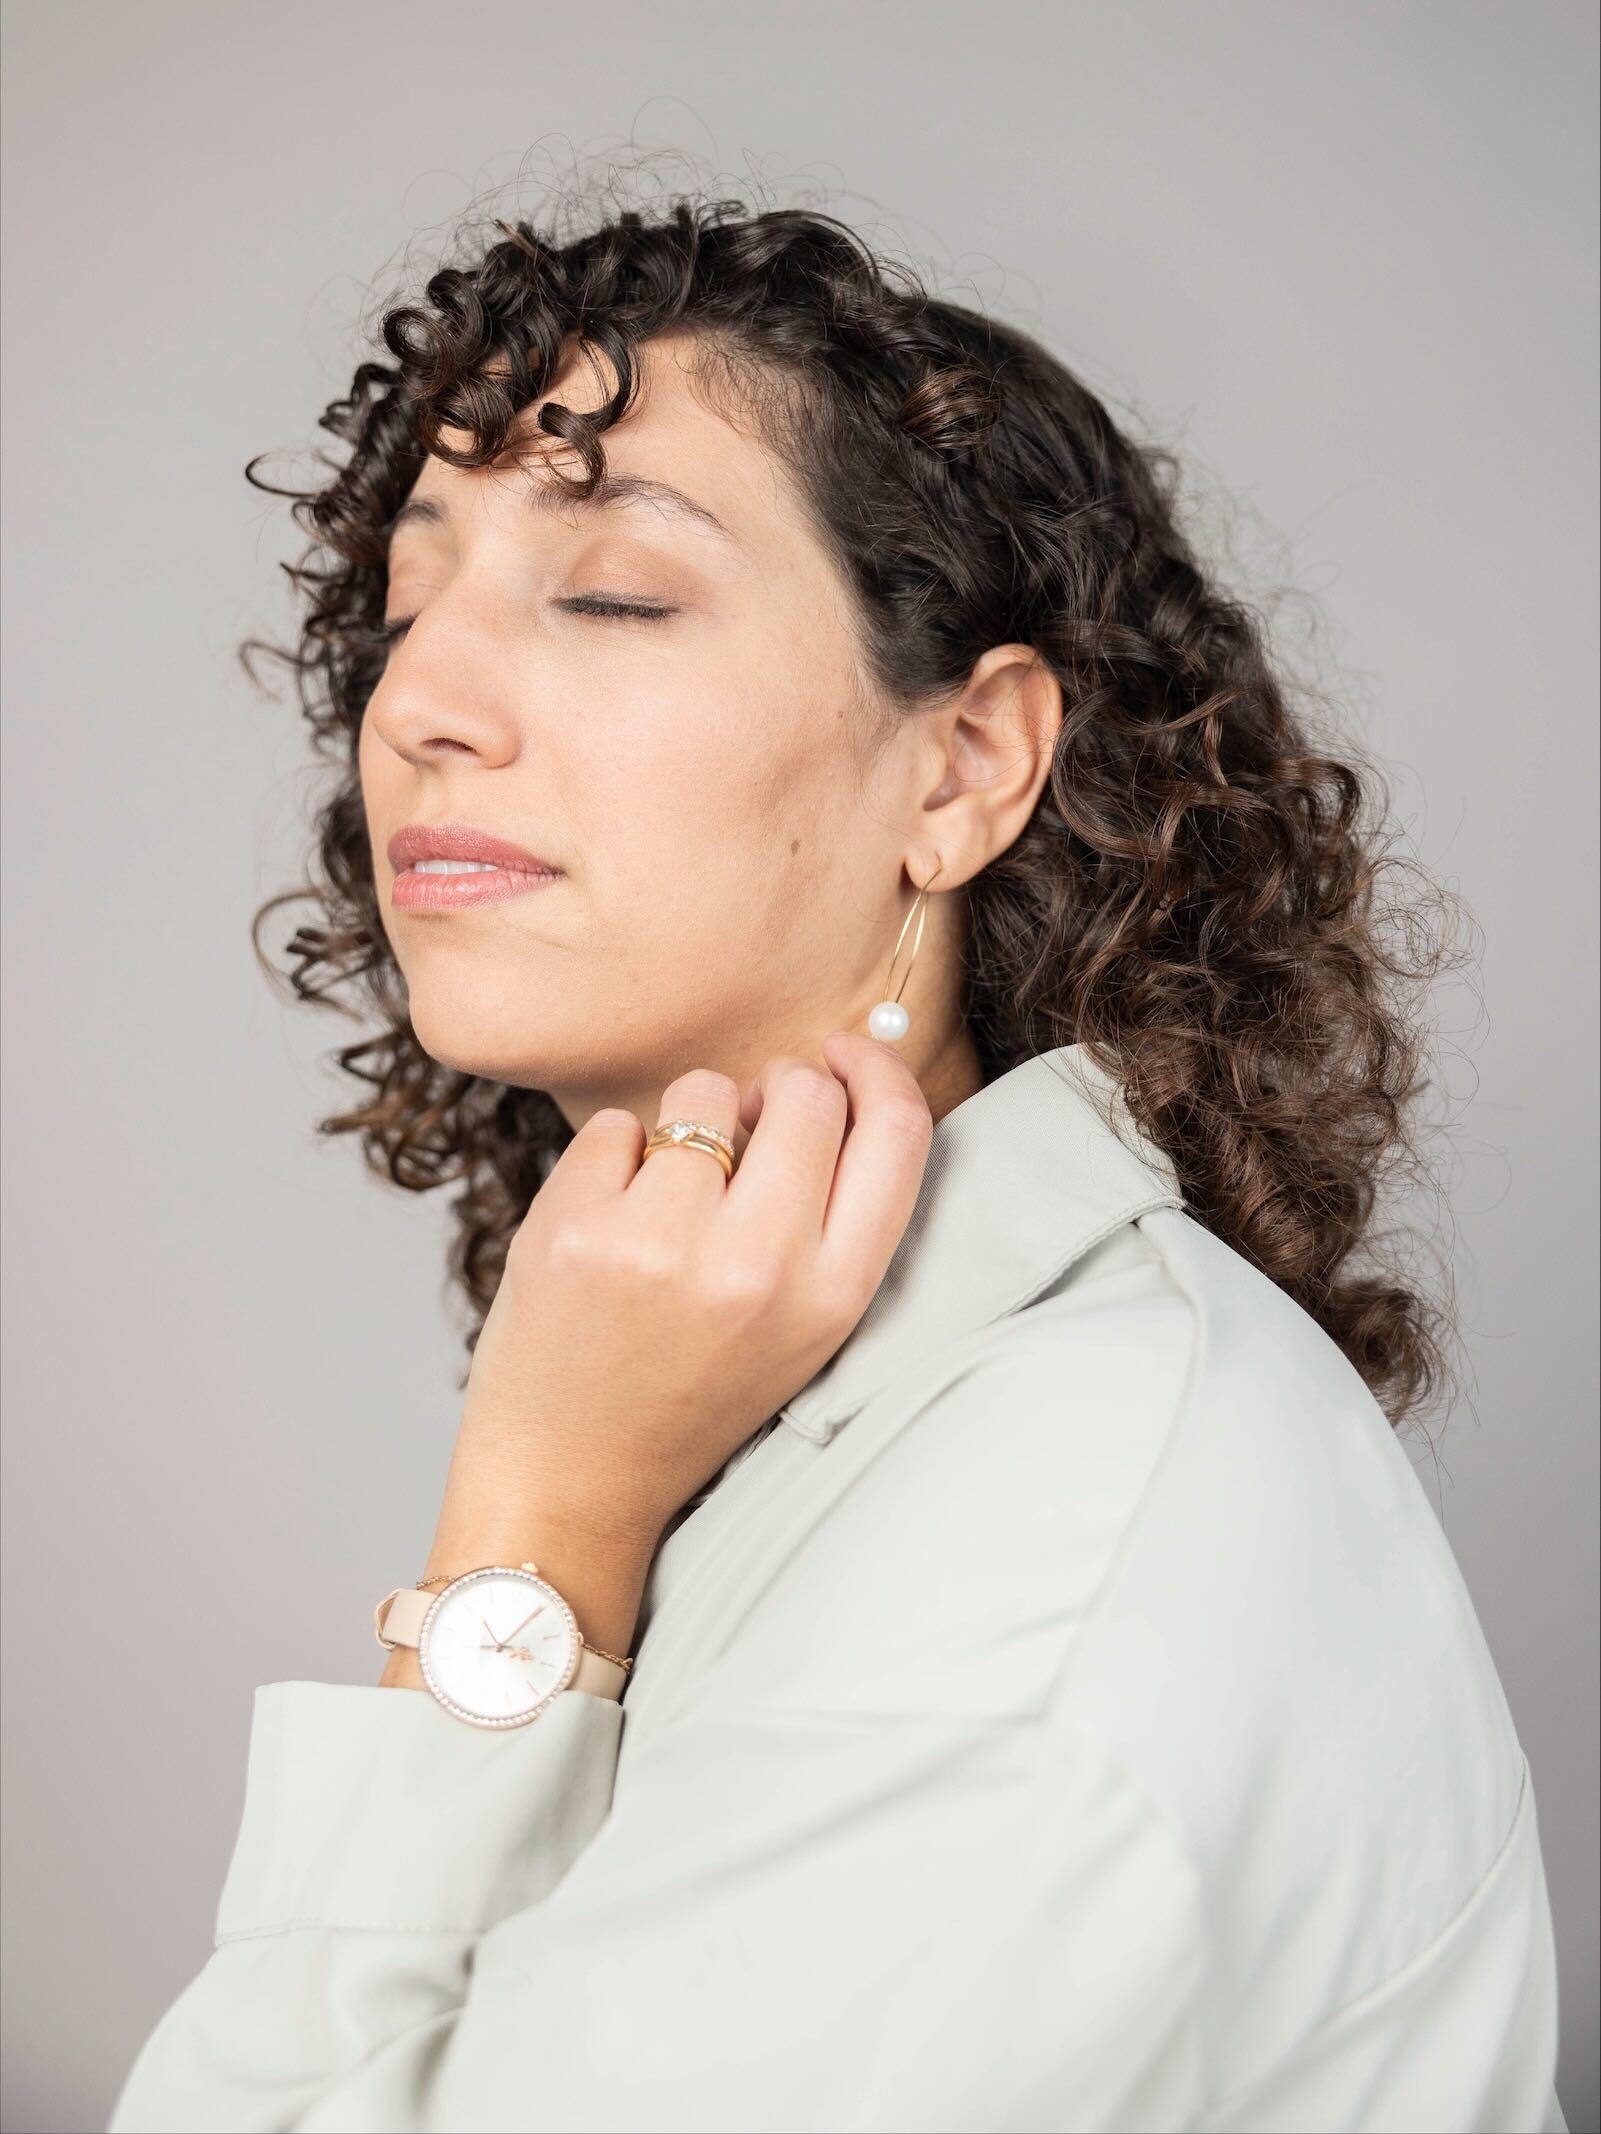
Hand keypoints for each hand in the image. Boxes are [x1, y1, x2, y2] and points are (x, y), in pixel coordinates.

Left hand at [436, 1031, 934, 1557]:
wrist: (573, 1478)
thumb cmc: (692, 1389)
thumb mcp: (804, 1325)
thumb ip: (833, 1215)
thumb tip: (827, 1073)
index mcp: (834, 1296)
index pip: (900, 1133)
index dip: (879, 1070)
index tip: (844, 1054)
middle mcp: (759, 1266)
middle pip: (805, 1094)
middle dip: (776, 1090)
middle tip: (743, 1134)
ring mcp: (663, 1243)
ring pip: (703, 1092)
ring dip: (687, 1123)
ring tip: (665, 1201)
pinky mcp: (576, 1226)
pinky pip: (614, 1125)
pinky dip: (610, 1161)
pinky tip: (606, 1229)